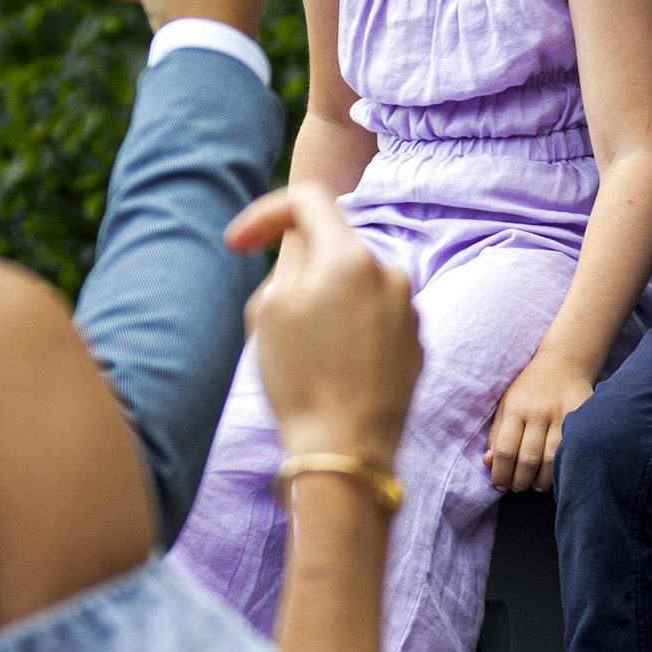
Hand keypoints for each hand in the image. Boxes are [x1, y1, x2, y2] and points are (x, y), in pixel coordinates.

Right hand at [228, 183, 419, 459]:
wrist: (344, 452)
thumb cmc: (300, 379)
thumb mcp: (270, 309)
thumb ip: (286, 258)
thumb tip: (300, 242)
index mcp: (350, 257)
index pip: (308, 200)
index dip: (264, 214)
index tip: (235, 246)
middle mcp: (390, 273)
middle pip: (331, 248)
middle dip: (295, 270)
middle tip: (270, 318)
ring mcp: (408, 311)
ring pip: (352, 286)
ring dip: (323, 302)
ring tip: (302, 352)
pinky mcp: (416, 345)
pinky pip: (373, 319)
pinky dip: (348, 330)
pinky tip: (331, 370)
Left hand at [484, 350, 594, 492]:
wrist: (564, 362)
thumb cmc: (529, 388)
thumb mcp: (505, 404)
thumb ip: (496, 434)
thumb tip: (488, 463)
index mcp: (516, 408)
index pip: (505, 449)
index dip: (500, 474)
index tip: (500, 485)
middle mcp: (539, 412)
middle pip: (528, 459)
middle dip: (520, 481)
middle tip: (518, 488)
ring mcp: (562, 414)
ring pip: (552, 459)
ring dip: (541, 480)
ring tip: (535, 485)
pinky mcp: (582, 416)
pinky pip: (572, 449)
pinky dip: (563, 467)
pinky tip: (556, 474)